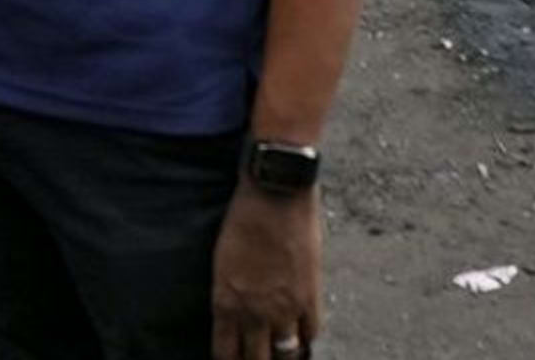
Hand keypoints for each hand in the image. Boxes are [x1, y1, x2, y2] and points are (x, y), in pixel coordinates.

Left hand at [210, 188, 320, 359]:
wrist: (274, 192)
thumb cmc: (244, 217)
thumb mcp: (223, 261)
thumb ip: (230, 293)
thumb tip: (237, 313)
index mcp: (225, 302)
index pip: (225, 353)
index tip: (234, 359)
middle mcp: (252, 312)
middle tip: (258, 358)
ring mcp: (283, 308)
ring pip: (285, 354)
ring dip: (283, 355)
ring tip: (282, 353)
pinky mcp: (309, 297)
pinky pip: (311, 334)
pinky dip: (307, 338)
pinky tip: (303, 336)